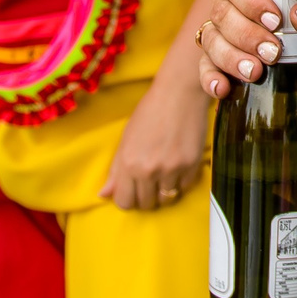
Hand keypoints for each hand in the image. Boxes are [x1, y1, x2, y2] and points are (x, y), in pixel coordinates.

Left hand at [102, 76, 206, 210]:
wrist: (179, 93)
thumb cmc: (149, 112)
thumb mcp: (126, 139)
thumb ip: (116, 170)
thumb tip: (104, 195)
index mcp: (128, 163)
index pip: (124, 202)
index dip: (127, 199)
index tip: (133, 191)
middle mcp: (149, 170)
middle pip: (146, 204)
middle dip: (146, 196)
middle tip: (149, 181)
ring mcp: (172, 169)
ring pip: (166, 198)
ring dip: (164, 190)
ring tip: (164, 172)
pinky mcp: (192, 165)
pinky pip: (184, 187)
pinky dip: (180, 181)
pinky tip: (178, 164)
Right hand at [196, 0, 296, 100]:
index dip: (250, 0)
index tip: (275, 21)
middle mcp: (233, 1)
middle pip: (222, 13)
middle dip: (246, 36)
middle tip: (274, 53)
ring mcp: (226, 31)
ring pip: (211, 40)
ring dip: (230, 58)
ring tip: (256, 73)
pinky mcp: (226, 59)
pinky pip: (207, 67)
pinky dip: (211, 78)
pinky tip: (222, 89)